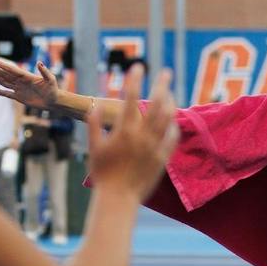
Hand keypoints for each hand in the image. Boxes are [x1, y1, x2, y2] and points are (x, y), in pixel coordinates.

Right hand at [0, 59, 59, 110]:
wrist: (53, 101)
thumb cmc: (53, 89)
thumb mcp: (50, 79)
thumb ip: (44, 71)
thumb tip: (39, 62)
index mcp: (27, 76)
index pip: (13, 70)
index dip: (4, 66)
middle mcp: (21, 81)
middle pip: (6, 75)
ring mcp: (19, 89)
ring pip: (4, 82)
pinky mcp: (18, 97)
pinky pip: (6, 93)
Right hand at [85, 65, 177, 200]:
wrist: (118, 198)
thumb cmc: (102, 174)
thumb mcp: (93, 148)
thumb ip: (94, 126)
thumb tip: (95, 106)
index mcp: (124, 131)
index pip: (130, 98)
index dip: (134, 79)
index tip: (138, 66)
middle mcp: (142, 136)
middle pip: (157, 103)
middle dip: (163, 84)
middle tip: (166, 72)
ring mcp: (154, 147)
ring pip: (168, 118)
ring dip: (171, 102)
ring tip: (170, 93)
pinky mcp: (163, 158)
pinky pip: (172, 137)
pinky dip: (173, 125)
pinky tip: (172, 120)